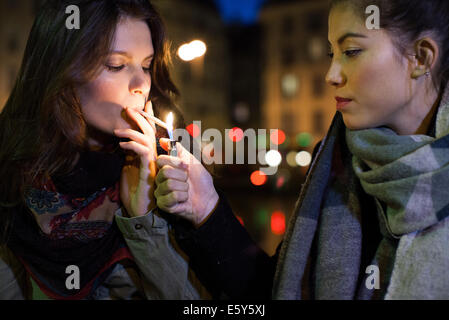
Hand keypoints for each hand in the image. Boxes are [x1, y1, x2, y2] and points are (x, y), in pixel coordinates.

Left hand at [114, 100, 157, 216]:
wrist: (138, 209)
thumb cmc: (133, 189)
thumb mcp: (128, 167)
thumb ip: (130, 154)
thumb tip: (124, 142)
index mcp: (150, 154)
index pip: (151, 132)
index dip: (150, 117)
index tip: (146, 104)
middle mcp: (155, 156)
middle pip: (151, 131)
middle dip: (141, 118)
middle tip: (128, 109)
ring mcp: (153, 163)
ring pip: (147, 139)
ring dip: (131, 131)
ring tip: (116, 131)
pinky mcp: (148, 170)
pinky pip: (143, 152)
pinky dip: (132, 145)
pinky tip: (121, 145)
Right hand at [155, 138, 218, 226]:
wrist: (208, 198)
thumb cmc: (200, 181)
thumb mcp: (191, 160)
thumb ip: (178, 149)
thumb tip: (162, 139)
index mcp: (165, 168)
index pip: (160, 160)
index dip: (176, 162)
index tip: (186, 166)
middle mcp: (159, 180)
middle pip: (165, 172)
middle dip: (182, 175)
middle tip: (187, 180)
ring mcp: (160, 192)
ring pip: (169, 184)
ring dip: (184, 187)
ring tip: (186, 190)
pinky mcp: (163, 204)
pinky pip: (172, 196)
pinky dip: (183, 196)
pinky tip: (184, 199)